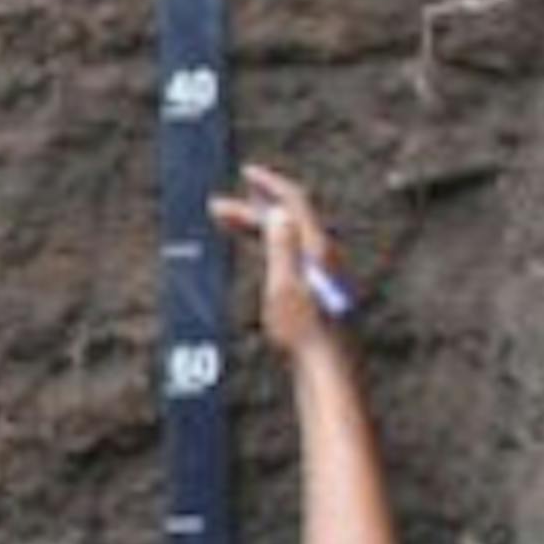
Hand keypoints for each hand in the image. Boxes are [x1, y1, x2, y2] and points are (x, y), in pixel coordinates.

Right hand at [211, 155, 351, 362]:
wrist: (325, 371)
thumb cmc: (302, 335)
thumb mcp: (283, 288)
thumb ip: (280, 247)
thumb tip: (277, 212)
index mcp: (318, 250)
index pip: (295, 202)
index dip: (270, 184)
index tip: (246, 172)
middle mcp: (325, 257)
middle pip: (289, 220)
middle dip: (253, 208)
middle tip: (218, 207)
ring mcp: (324, 274)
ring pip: (289, 238)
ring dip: (259, 226)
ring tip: (228, 222)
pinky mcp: (320, 291)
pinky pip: (293, 254)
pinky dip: (270, 245)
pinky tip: (257, 251)